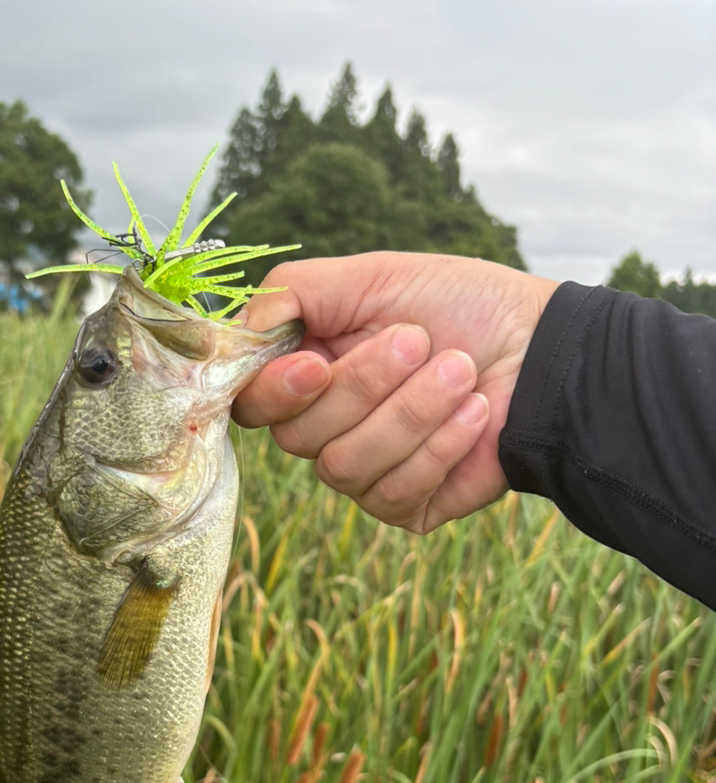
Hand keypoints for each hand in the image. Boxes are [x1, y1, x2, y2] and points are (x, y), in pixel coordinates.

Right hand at [233, 253, 558, 532]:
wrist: (545, 350)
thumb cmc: (461, 305)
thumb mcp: (372, 276)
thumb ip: (291, 295)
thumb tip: (237, 336)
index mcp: (308, 373)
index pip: (252, 404)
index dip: (276, 393)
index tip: (317, 366)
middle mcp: (326, 427)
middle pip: (299, 437)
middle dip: (367, 385)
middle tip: (420, 342)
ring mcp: (365, 473)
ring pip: (345, 468)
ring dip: (412, 412)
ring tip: (462, 371)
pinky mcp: (407, 506)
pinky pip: (395, 494)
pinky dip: (442, 445)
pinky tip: (477, 413)